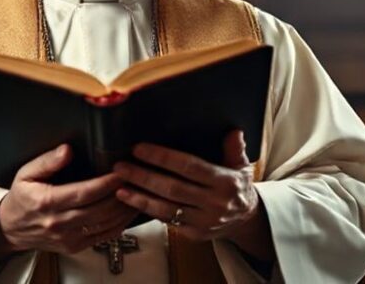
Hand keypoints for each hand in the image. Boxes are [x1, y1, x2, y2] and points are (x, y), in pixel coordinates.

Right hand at [0, 144, 139, 261]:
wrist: (11, 229)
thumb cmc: (21, 198)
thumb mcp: (26, 173)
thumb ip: (47, 161)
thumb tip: (67, 150)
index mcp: (47, 202)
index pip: (85, 193)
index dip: (107, 182)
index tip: (122, 170)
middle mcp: (60, 223)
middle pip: (101, 209)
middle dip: (122, 193)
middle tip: (137, 178)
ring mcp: (69, 238)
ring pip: (106, 224)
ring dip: (125, 208)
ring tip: (138, 192)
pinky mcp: (76, 246)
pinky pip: (105, 236)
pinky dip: (121, 223)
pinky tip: (128, 210)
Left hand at [114, 131, 269, 250]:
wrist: (245, 221)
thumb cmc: (237, 187)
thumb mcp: (242, 166)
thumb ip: (235, 149)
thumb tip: (234, 131)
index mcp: (225, 182)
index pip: (189, 167)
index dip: (163, 158)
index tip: (140, 149)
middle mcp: (214, 202)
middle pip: (173, 188)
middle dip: (143, 176)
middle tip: (121, 166)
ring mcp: (204, 220)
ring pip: (166, 208)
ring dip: (140, 197)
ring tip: (119, 186)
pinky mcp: (194, 233)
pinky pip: (167, 221)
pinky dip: (148, 211)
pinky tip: (132, 201)